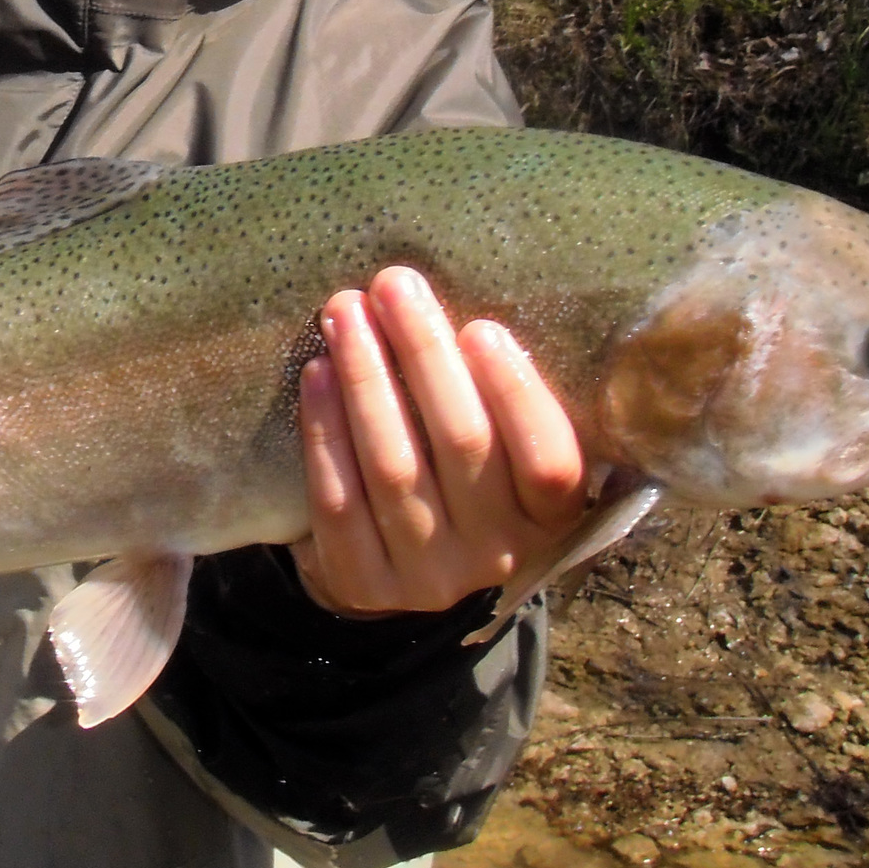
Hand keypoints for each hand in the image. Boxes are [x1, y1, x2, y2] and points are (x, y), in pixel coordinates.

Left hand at [291, 267, 585, 616]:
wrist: (401, 560)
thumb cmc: (464, 472)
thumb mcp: (507, 448)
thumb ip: (501, 396)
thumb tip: (459, 296)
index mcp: (552, 517)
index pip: (549, 462)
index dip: (516, 395)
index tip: (480, 327)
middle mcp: (497, 554)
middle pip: (461, 444)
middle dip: (423, 353)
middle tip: (393, 284)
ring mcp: (429, 577)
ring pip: (393, 466)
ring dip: (365, 377)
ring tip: (346, 311)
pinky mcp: (364, 583)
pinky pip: (338, 498)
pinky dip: (324, 430)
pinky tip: (316, 374)